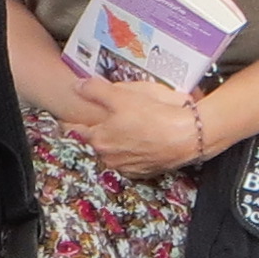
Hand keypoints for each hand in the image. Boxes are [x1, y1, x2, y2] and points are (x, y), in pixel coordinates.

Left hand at [63, 74, 205, 179]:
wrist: (190, 135)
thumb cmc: (156, 114)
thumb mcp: (123, 94)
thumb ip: (96, 90)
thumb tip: (77, 85)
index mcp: (98, 139)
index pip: (72, 131)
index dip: (69, 121)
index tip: (67, 116)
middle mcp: (109, 158)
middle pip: (94, 142)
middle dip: (96, 131)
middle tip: (103, 117)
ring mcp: (127, 168)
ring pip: (112, 152)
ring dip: (114, 142)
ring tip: (126, 126)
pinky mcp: (144, 172)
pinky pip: (131, 159)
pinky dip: (132, 150)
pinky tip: (141, 138)